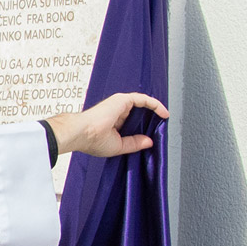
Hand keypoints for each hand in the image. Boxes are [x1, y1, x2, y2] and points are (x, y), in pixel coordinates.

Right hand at [50, 92, 166, 158]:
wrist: (82, 133)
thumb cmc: (91, 140)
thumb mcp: (118, 146)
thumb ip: (134, 143)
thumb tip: (149, 142)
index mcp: (112, 122)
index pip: (131, 122)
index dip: (142, 127)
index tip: (152, 133)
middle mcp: (115, 111)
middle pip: (138, 112)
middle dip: (150, 118)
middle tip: (160, 126)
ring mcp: (119, 104)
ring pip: (142, 104)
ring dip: (154, 110)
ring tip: (165, 118)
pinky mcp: (123, 100)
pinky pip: (143, 100)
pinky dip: (155, 105)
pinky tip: (164, 113)